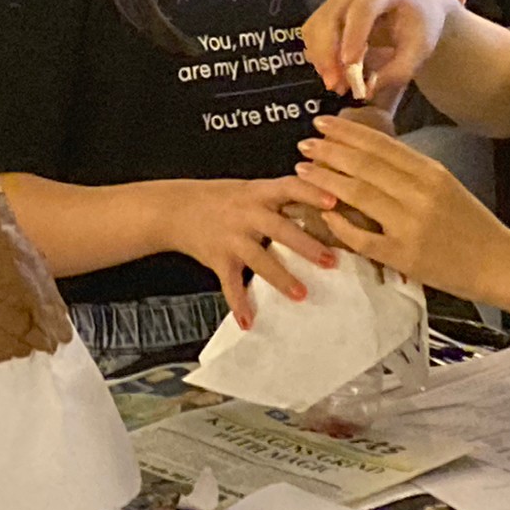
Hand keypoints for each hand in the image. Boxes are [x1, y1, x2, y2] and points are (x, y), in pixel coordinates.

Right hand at [167, 177, 338, 330]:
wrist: (176, 208)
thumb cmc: (221, 198)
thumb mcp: (251, 189)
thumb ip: (281, 196)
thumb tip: (325, 202)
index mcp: (259, 192)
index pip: (289, 187)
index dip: (311, 193)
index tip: (334, 202)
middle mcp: (247, 214)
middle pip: (280, 229)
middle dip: (306, 246)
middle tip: (330, 260)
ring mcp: (232, 238)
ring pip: (260, 260)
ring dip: (281, 278)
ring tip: (302, 294)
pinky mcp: (219, 259)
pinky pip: (231, 285)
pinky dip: (239, 304)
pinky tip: (249, 322)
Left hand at [293, 114, 509, 299]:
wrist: (499, 262)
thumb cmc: (471, 223)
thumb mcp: (445, 185)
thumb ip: (411, 170)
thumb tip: (370, 153)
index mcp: (430, 172)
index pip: (380, 145)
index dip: (347, 132)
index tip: (323, 124)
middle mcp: (419, 193)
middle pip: (364, 165)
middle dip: (329, 151)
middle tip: (305, 144)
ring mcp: (410, 225)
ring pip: (358, 194)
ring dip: (325, 180)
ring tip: (303, 170)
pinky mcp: (403, 255)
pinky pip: (362, 237)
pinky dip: (339, 224)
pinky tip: (322, 213)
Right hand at [303, 0, 459, 98]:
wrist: (420, 5)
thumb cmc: (423, 25)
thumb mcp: (419, 50)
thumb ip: (397, 72)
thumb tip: (366, 89)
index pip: (363, 9)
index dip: (353, 36)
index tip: (350, 66)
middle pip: (331, 16)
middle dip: (329, 54)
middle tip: (336, 85)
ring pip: (317, 25)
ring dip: (322, 58)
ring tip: (337, 84)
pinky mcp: (329, 5)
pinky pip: (313, 30)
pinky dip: (318, 53)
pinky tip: (333, 72)